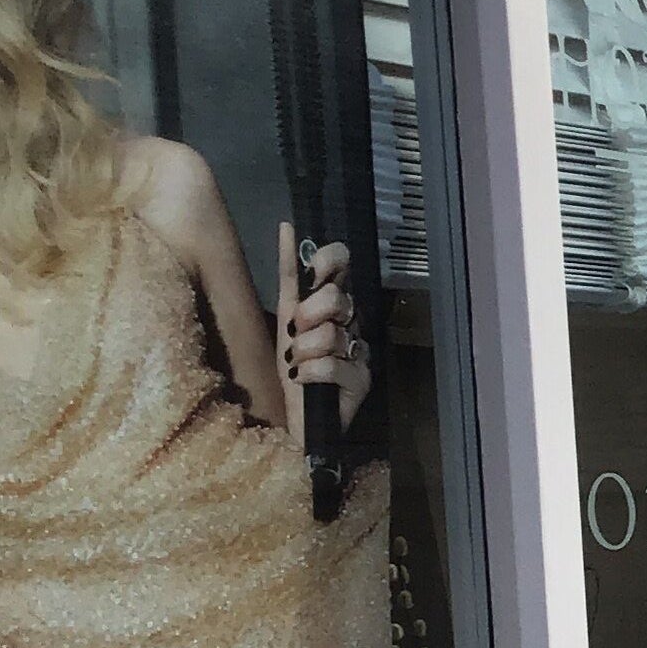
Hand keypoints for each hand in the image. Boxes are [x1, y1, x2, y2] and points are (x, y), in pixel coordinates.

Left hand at [275, 221, 371, 446]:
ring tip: (298, 363)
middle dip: (307, 314)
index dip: (329, 260)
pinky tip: (303, 380)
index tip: (313, 270)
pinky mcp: (362, 381)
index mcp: (333, 304)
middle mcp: (352, 322)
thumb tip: (288, 227)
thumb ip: (290, 277)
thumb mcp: (284, 319)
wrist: (295, 420)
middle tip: (295, 332)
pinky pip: (333, 364)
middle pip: (338, 297)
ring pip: (332, 333)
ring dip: (304, 350)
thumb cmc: (293, 370)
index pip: (343, 265)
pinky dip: (310, 372)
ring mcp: (360, 351)